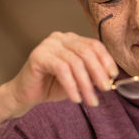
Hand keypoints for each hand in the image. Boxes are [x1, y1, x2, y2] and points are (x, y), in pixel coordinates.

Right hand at [0, 32, 117, 124]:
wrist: (25, 94)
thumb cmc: (53, 85)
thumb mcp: (79, 78)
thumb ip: (92, 74)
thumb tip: (110, 77)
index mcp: (71, 39)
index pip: (94, 45)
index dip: (106, 60)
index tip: (113, 76)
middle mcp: (60, 38)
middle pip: (86, 52)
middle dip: (98, 72)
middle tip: (105, 89)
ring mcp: (48, 45)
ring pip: (75, 62)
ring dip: (86, 84)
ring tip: (91, 100)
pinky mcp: (38, 56)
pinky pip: (62, 70)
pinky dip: (72, 86)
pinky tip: (76, 99)